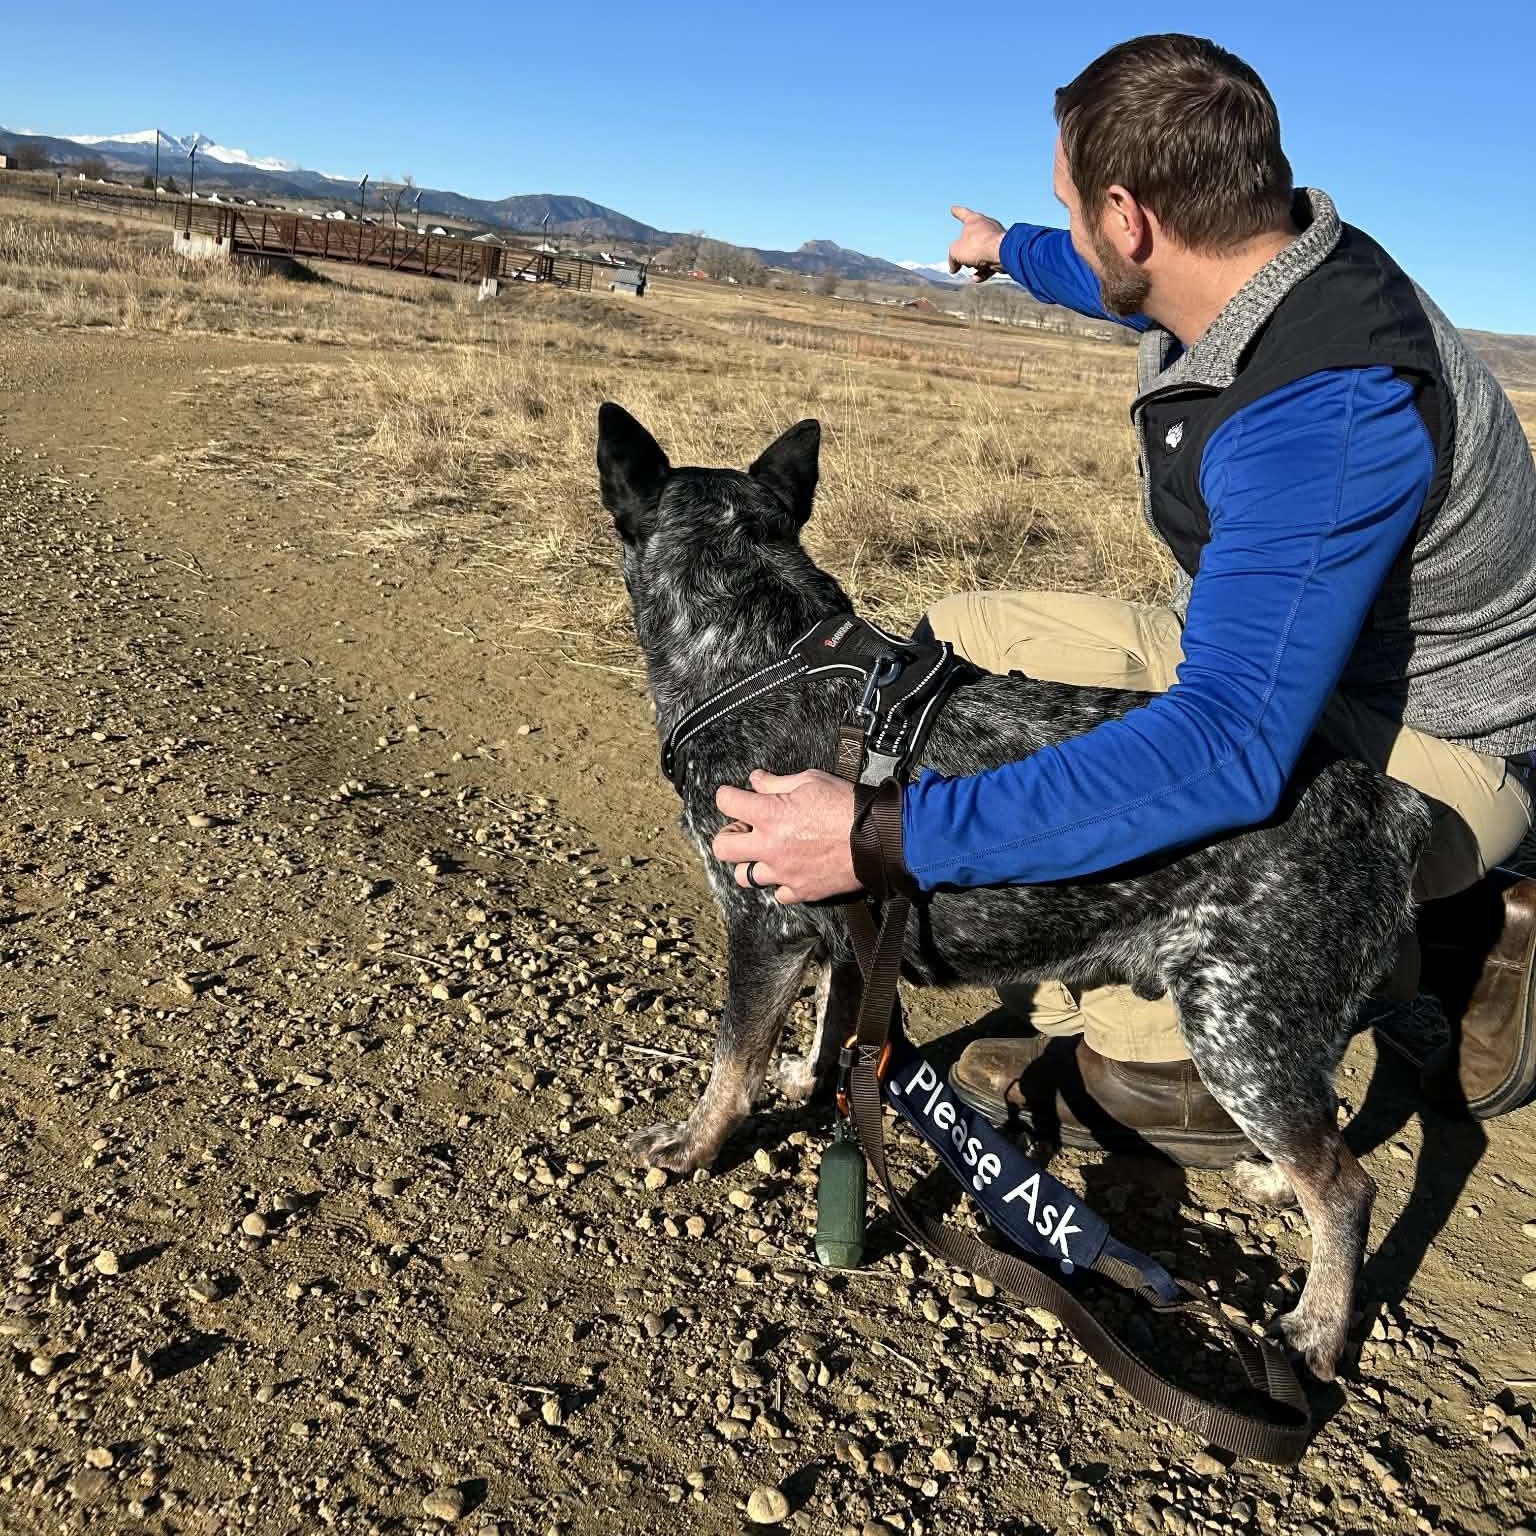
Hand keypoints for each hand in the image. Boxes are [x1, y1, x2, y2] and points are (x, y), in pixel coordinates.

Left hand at [711, 769, 858, 903]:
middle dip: (728, 836)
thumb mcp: (811, 780)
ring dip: (751, 863)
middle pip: (722, 848)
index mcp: (769, 814)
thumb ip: (777, 782)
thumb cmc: (847, 806)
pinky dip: (781, 884)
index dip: (727, 796)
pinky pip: (777, 894)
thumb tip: (756, 780)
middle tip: (744, 831)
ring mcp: (783, 872)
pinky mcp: (800, 890)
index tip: (732, 797)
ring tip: (766, 853)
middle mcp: (769, 845)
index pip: (725, 802)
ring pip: (744, 877)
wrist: (878, 837)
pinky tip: (790, 870)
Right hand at [948, 205, 1006, 281]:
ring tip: (972, 269)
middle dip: (966, 252)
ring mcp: (997, 239)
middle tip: (961, 260)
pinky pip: (990, 262)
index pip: (963, 214)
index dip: (957, 212)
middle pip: (972, 239)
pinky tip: (977, 278)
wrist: (1002, 254)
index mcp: (975, 220)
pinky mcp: (1004, 252)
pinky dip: (983, 271)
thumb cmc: (978, 246)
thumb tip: (953, 267)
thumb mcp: (955, 251)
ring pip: (981, 253)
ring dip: (974, 264)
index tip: (953, 209)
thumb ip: (952, 258)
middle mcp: (987, 226)